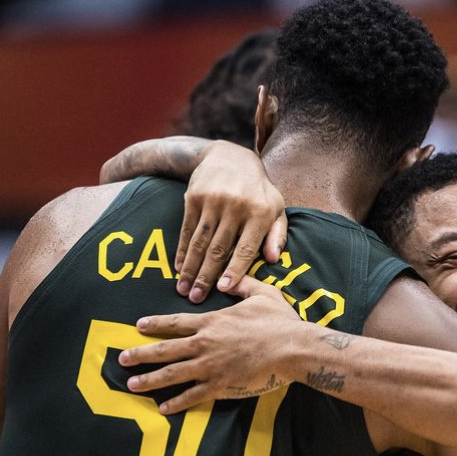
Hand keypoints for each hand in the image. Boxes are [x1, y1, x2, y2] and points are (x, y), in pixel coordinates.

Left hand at [120, 278, 303, 412]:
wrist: (293, 349)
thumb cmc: (281, 322)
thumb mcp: (263, 294)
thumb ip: (243, 284)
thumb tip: (231, 277)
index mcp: (213, 322)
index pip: (176, 323)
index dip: (155, 324)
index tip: (138, 326)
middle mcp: (205, 344)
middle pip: (165, 349)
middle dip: (141, 354)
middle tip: (122, 359)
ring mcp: (211, 366)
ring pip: (172, 374)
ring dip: (150, 380)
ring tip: (131, 385)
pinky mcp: (221, 385)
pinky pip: (193, 396)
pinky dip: (177, 403)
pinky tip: (163, 408)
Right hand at [176, 141, 286, 302]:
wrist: (230, 156)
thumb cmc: (258, 191)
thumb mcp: (275, 208)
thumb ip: (277, 235)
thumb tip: (272, 260)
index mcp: (259, 212)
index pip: (245, 248)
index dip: (234, 270)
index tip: (223, 289)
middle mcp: (236, 206)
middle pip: (219, 248)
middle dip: (206, 276)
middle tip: (197, 299)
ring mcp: (213, 201)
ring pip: (200, 241)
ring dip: (191, 268)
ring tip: (184, 290)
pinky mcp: (194, 198)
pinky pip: (187, 229)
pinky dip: (182, 250)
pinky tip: (179, 268)